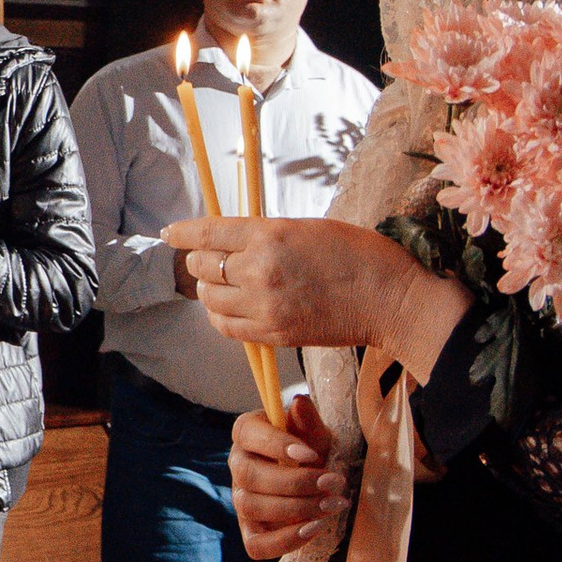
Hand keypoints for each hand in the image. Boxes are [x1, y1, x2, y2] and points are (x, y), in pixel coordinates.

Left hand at [166, 215, 470, 371]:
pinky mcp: (274, 333)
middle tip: (208, 259)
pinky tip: (229, 308)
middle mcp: (260, 270)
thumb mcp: (308, 228)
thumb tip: (233, 241)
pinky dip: (220, 316)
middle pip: (202, 266)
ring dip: (209, 290)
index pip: (208, 232)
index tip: (170, 233)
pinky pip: (226, 326)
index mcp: (270, 234)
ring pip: (210, 298)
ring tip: (221, 285)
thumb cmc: (359, 254)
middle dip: (200, 261)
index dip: (183, 233)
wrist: (391, 299)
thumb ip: (267, 235)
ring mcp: (265, 305)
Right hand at [230, 393, 350, 561]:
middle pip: (251, 477)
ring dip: (296, 509)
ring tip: (331, 505)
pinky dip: (285, 540)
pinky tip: (314, 529)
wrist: (318, 479)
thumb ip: (308, 420)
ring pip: (253, 507)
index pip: (249, 435)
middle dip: (296, 483)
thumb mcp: (316, 433)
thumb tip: (300, 402)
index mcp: (247, 433)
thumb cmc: (313, 449)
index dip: (277, 445)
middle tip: (334, 483)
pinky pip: (256, 544)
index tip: (312, 454)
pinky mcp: (250, 530)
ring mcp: (241, 499)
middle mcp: (237, 465)